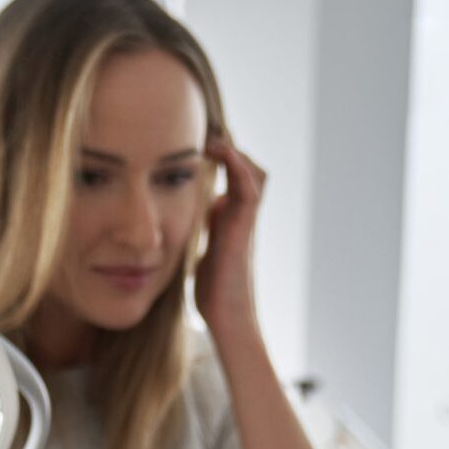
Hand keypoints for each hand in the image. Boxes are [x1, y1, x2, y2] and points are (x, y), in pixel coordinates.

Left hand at [194, 134, 265, 340]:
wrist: (228, 318)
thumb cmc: (213, 294)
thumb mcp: (199, 253)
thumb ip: (202, 233)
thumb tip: (195, 216)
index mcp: (230, 220)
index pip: (232, 177)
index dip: (219, 155)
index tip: (194, 140)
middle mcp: (242, 216)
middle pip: (248, 169)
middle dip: (229, 147)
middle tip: (204, 130)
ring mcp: (246, 220)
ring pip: (254, 172)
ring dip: (234, 150)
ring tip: (210, 134)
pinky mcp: (245, 227)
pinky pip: (249, 186)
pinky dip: (237, 163)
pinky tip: (218, 149)